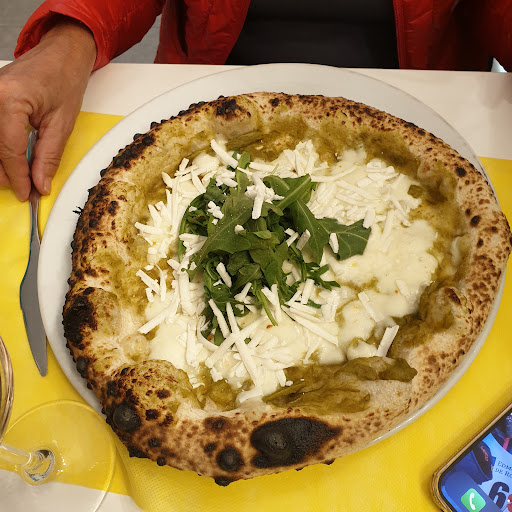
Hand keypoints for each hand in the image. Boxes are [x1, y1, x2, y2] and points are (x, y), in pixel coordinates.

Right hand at [0, 19, 96, 200]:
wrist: (60, 54)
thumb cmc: (64, 79)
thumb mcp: (62, 124)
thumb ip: (48, 156)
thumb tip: (39, 183)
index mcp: (10, 100)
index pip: (9, 150)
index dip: (16, 177)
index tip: (25, 194)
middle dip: (6, 174)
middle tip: (24, 190)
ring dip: (0, 164)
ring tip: (17, 179)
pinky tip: (10, 162)